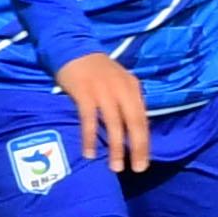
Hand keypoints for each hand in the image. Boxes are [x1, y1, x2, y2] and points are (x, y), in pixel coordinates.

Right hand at [54, 51, 149, 172]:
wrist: (73, 48)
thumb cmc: (96, 70)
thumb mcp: (118, 81)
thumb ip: (126, 100)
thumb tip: (133, 128)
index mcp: (132, 87)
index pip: (142, 119)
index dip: (144, 142)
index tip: (143, 162)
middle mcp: (121, 89)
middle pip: (133, 122)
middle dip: (137, 147)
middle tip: (137, 168)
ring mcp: (103, 90)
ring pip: (114, 123)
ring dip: (116, 147)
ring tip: (115, 167)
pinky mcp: (84, 92)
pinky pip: (89, 120)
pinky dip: (90, 137)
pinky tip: (90, 153)